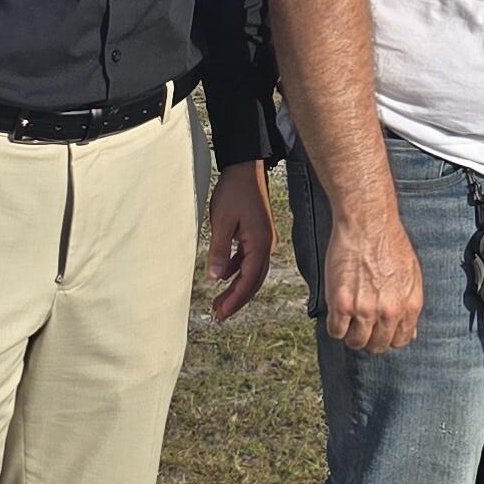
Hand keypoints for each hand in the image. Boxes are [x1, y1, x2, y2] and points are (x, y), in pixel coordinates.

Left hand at [205, 159, 273, 322]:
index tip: (221, 312)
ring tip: (220, 302)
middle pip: (254, 280)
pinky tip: (224, 277)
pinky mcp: (258, 234)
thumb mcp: (221, 221)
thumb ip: (219, 250)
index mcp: (260, 243)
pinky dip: (238, 271)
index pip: (249, 279)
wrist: (245, 168)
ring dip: (237, 288)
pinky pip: (249, 260)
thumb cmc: (233, 191)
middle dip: (237, 299)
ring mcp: (264, 239)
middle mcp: (267, 244)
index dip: (235, 299)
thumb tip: (216, 278)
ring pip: (252, 272)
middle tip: (219, 316)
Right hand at [322, 199, 422, 354]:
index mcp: (410, 305)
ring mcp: (365, 310)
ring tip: (348, 318)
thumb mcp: (412, 275)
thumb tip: (409, 331)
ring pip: (356, 342)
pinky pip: (336, 331)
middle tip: (361, 324)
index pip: (400, 340)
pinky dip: (335, 325)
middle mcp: (390, 312)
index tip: (379, 331)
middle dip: (369, 338)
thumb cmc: (390, 243)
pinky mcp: (342, 304)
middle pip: (377, 345)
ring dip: (351, 334)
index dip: (388, 337)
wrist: (368, 224)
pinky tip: (337, 312)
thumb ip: (410, 305)